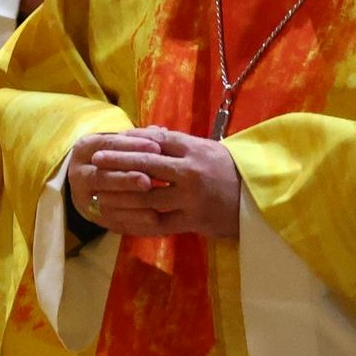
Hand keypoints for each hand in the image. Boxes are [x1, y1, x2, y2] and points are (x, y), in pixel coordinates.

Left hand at [67, 127, 242, 239]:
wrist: (259, 200)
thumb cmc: (228, 170)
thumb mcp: (206, 149)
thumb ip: (175, 142)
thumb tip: (142, 132)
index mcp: (194, 150)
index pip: (155, 141)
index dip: (129, 141)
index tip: (108, 142)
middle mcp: (191, 172)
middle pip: (146, 164)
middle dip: (117, 162)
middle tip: (95, 161)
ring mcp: (191, 198)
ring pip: (147, 196)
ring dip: (121, 195)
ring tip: (100, 193)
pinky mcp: (193, 221)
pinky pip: (157, 223)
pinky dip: (136, 222)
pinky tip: (120, 220)